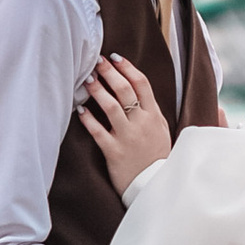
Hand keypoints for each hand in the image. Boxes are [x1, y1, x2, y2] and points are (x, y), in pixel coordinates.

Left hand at [77, 51, 172, 192]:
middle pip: (125, 90)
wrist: (154, 187)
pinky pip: (98, 132)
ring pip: (110, 107)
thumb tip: (164, 93)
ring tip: (87, 80)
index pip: (142, 84)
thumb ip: (157, 111)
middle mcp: (142, 123)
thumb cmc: (158, 158)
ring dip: (97, 90)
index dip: (127, 68)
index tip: (115, 57)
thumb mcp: (164, 131)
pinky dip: (88, 119)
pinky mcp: (114, 152)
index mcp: (154, 116)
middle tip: (97, 62)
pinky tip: (80, 110)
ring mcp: (128, 137)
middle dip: (110, 73)